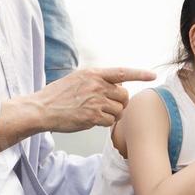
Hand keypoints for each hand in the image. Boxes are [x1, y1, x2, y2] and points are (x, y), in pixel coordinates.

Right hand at [35, 65, 154, 133]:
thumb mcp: (77, 78)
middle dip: (121, 102)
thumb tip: (118, 83)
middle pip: (124, 95)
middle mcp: (96, 85)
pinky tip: (92, 120)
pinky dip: (105, 123)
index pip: (122, 72)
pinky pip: (110, 122)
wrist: (41, 109)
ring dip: (112, 114)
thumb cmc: (58, 95)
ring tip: (96, 113)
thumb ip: (98, 79)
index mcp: (93, 73)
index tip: (153, 75)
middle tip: (108, 106)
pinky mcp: (92, 116)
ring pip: (119, 110)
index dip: (139, 74)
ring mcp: (95, 101)